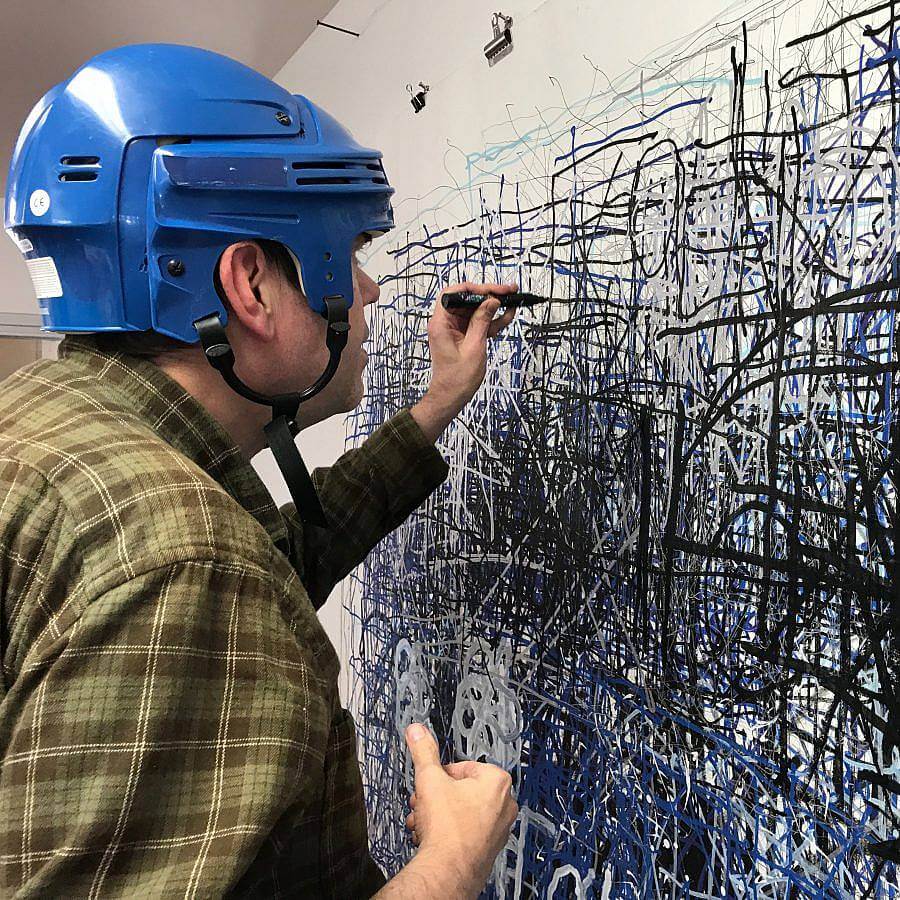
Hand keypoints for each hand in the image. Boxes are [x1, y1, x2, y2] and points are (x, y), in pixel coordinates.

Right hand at [403, 723, 517, 896]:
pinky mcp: (489, 849)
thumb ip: (423, 751)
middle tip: (424, 802)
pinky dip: (448, 832)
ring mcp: (499, 829)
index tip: (432, 783)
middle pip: (462, 790)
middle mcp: (504, 805)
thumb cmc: (447, 829)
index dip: (441, 775)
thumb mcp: (429, 778)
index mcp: (497, 781)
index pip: (464, 766)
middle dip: (438, 796)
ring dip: (439, 814)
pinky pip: (466, 832)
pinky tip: (430, 837)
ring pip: (462, 812)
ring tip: (424, 822)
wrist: (447, 870)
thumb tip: (418, 731)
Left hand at [411, 281, 517, 442]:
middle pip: (467, 299)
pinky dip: (492, 320)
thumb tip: (491, 300)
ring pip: (475, 310)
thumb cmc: (457, 379)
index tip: (493, 290)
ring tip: (513, 301)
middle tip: (509, 291)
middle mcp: (445, 322)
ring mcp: (455, 329)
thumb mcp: (474, 347)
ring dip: (494, 307)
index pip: (454, 293)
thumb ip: (482, 321)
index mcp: (441, 323)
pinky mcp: (463, 336)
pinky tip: (508, 315)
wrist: (451, 398)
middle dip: (489, 294)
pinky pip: (479, 322)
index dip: (474, 288)